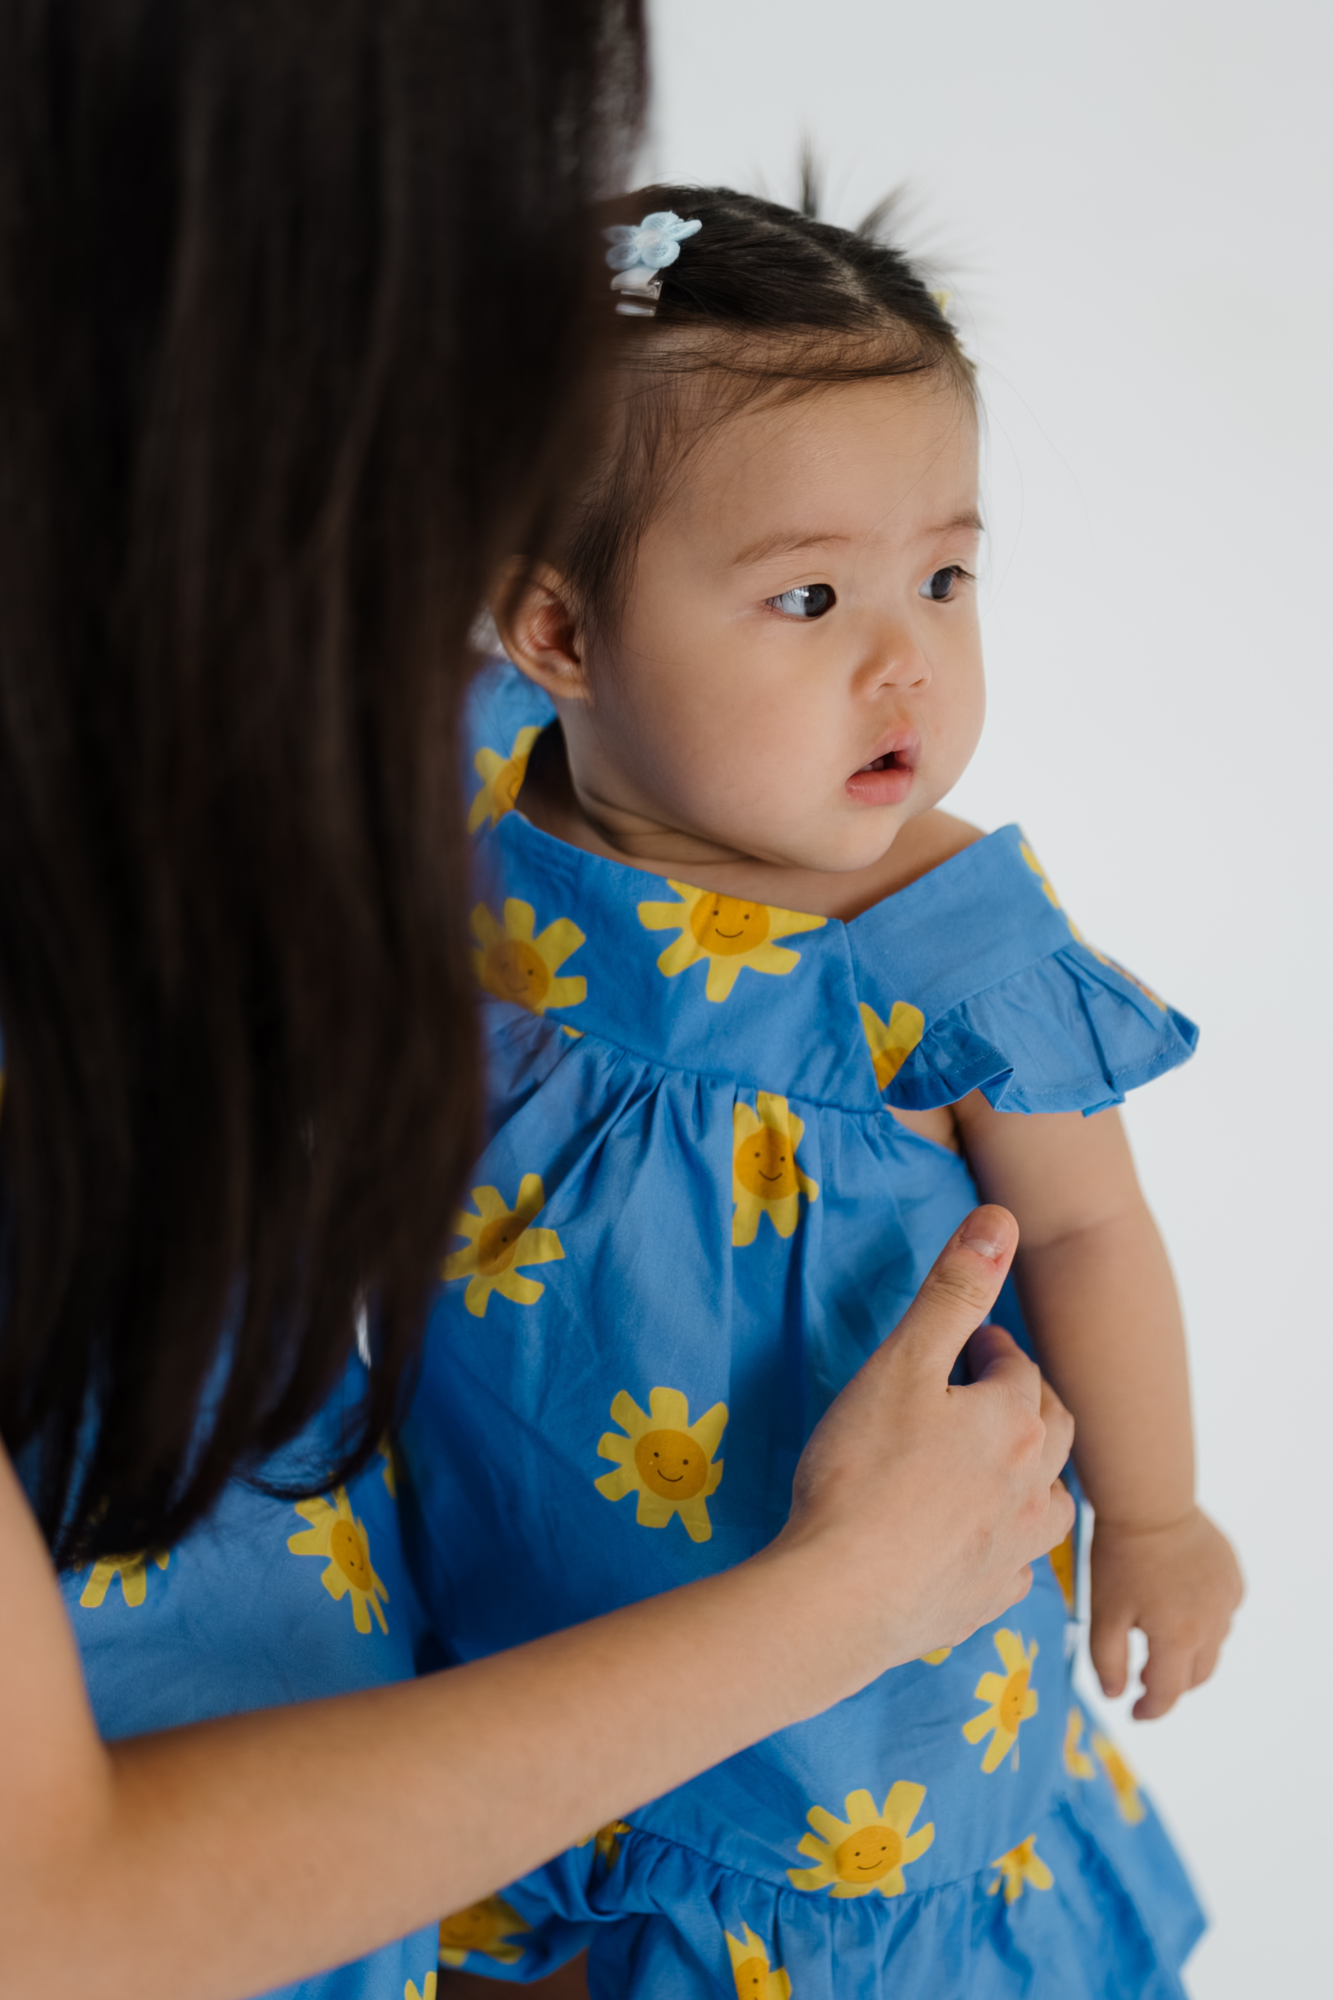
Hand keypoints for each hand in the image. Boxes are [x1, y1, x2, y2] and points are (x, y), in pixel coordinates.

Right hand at [773, 1205, 1075, 1691]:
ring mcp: (1013, 1553)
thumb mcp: (901, 1362)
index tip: (969, 1343)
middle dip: (1026, 1402)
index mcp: (1014, 1423)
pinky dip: (1007, 1547)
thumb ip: (952, 1292)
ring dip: (1036, 1479)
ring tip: (1003, 1470)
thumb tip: (1001, 1221)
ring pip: (1053, 1506)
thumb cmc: (862, 1474)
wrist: (838, 1600)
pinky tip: (981, 1547)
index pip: (1020, 1368)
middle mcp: (1032, 1488)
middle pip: (1052, 1431)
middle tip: (988, 1391)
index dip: (993, 1348)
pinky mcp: (984, 1603)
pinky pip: (1017, 1569)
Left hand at [1090, 1506, 1242, 1718]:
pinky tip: (1184, 1609)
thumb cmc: (1120, 1558)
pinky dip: (1207, 1624)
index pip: (1168, 1693)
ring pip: (1214, 1647)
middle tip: (1145, 1680)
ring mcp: (1226, 1603)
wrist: (1150, 1503)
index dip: (1149, 1709)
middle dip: (1171, 1685)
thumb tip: (1116, 1696)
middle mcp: (1211, 1627)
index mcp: (1177, 1640)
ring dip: (1190, 1655)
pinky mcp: (1233, 1580)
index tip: (1134, 1712)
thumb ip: (1108, 1660)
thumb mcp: (1103, 1612)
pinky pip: (1224, 1615)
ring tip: (1162, 1645)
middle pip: (1195, 1676)